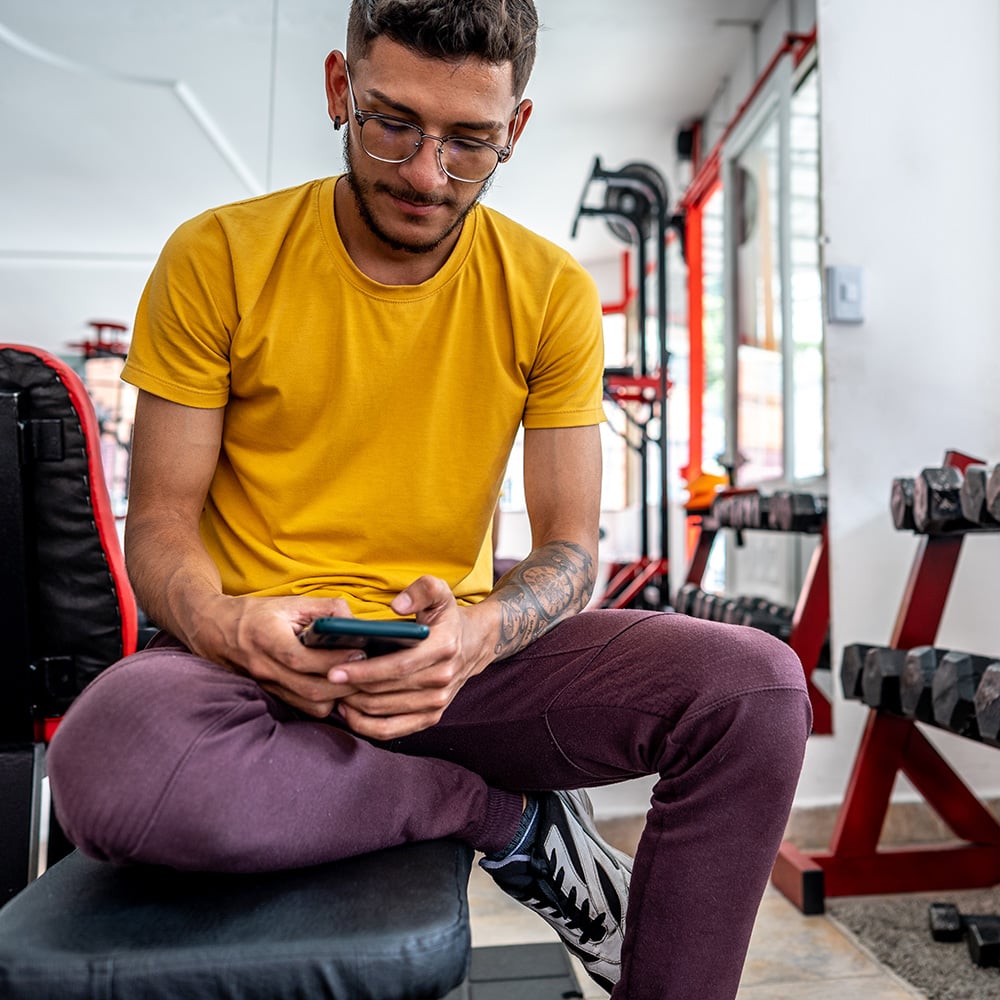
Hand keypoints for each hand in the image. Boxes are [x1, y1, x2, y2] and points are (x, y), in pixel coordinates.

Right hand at [191, 594, 365, 717]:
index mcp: (267, 639)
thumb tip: (356, 623)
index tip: (361, 653)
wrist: (214, 629)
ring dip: (338, 698)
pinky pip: (303, 709)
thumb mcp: (290, 602)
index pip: (304, 659)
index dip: (335, 659)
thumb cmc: (257, 613)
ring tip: (357, 681)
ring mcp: (266, 686)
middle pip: (312, 690)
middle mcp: (265, 668)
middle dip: (346, 684)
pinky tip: (338, 689)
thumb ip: (325, 608)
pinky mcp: (271, 696)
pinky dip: (324, 703)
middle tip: (369, 672)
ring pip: (310, 706)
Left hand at [329, 576, 492, 739]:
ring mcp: (437, 702)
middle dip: (351, 688)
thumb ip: (421, 589)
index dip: (363, 671)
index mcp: (442, 648)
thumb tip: (397, 605)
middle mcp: (442, 679)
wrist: (472, 644)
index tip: (333, 670)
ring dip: (354, 706)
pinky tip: (348, 711)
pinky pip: (392, 730)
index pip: (397, 665)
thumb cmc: (446, 617)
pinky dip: (365, 725)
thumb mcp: (439, 592)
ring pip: (383, 713)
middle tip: (323, 681)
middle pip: (385, 692)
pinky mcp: (431, 717)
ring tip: (332, 693)